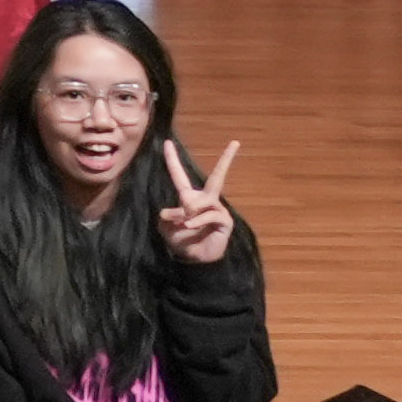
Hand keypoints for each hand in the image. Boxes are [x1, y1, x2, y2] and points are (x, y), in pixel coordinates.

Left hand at [155, 138, 242, 261]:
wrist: (194, 259)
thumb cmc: (181, 240)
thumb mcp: (166, 227)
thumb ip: (168, 215)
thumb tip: (179, 210)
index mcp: (188, 198)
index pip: (179, 175)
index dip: (172, 159)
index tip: (167, 142)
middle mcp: (206, 200)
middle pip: (218, 177)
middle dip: (227, 159)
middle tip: (235, 142)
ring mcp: (217, 209)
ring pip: (201, 201)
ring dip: (188, 212)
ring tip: (184, 223)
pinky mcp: (225, 220)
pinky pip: (209, 214)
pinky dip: (196, 220)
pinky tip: (190, 225)